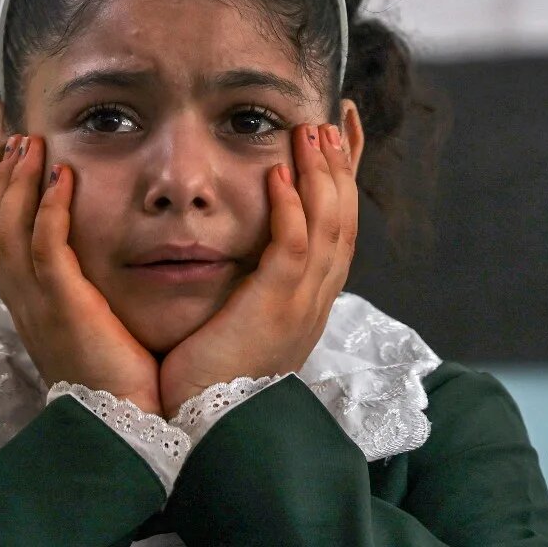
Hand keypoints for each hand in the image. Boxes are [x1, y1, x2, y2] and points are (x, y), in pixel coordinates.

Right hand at [0, 135, 164, 415]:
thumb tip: (98, 244)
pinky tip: (60, 178)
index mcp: (27, 296)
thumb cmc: (120, 374)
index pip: (0, 224)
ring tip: (28, 139)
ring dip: (16, 181)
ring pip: (7, 231)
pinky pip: (46, 252)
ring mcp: (38, 304)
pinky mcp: (64, 310)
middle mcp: (22, 298)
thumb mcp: (93, 317)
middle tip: (1, 118)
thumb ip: (87, 279)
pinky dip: (47, 212)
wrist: (124, 426)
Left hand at [157, 123, 357, 414]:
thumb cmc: (207, 374)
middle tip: (331, 120)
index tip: (339, 133)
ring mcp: (300, 306)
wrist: (203, 428)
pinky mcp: (275, 311)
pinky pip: (292, 250)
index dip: (344, 178)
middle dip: (340, 165)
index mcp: (308, 300)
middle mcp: (315, 300)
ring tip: (309, 131)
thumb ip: (245, 279)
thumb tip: (236, 244)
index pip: (336, 227)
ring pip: (328, 227)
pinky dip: (291, 209)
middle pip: (343, 219)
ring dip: (320, 175)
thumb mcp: (237, 317)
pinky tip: (280, 174)